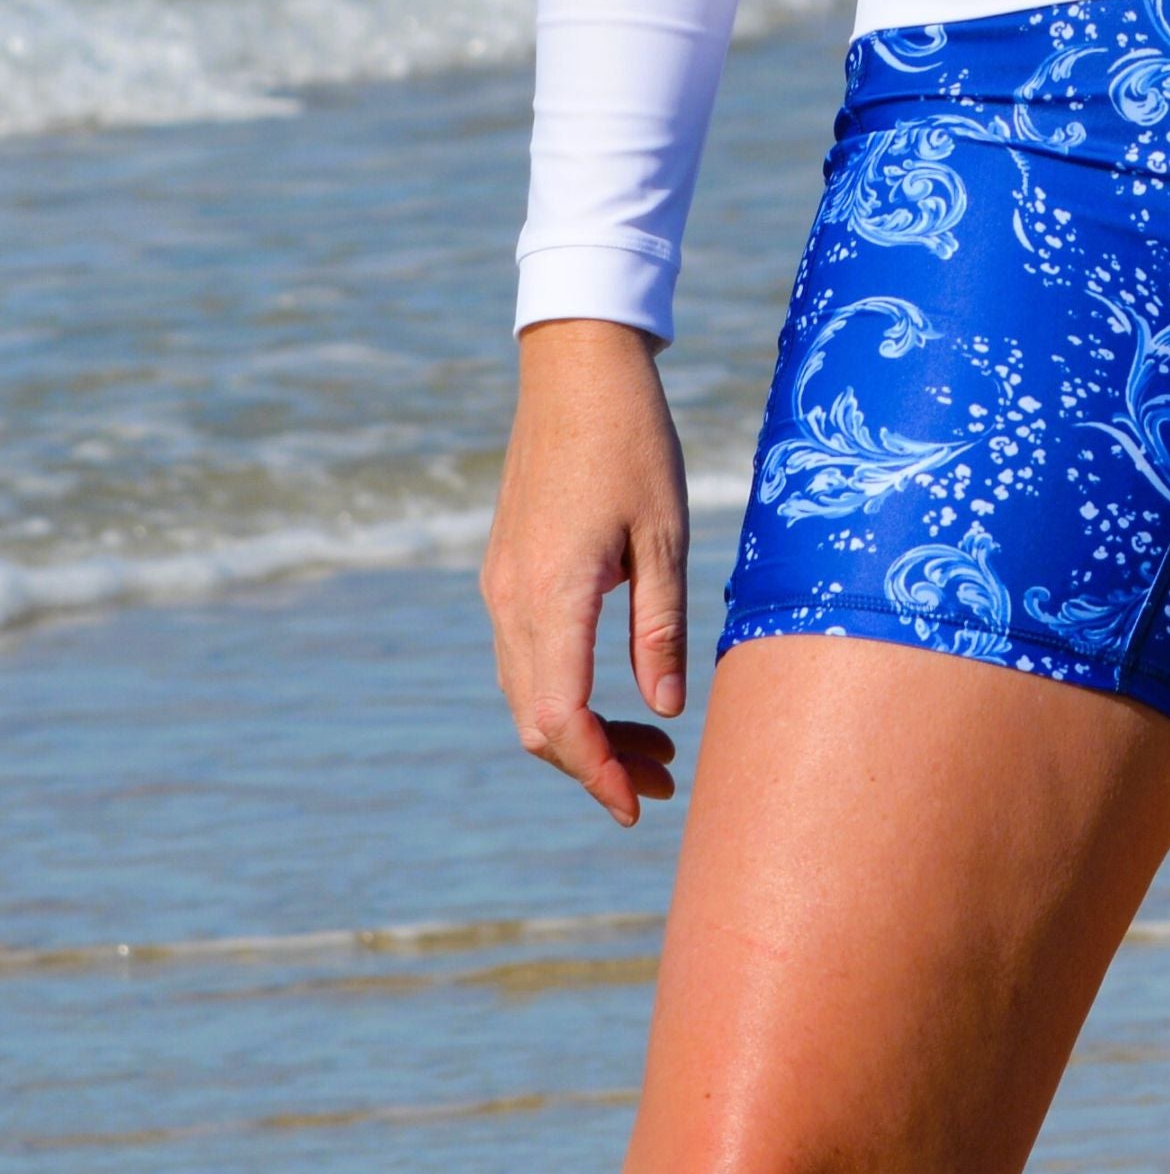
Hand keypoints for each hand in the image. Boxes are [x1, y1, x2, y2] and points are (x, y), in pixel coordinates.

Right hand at [481, 317, 688, 828]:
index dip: (598, 775)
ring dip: (580, 732)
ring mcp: (500, 586)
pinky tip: (614, 690)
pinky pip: (523, 659)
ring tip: (652, 743)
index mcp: (551, 596)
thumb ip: (660, 628)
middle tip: (661, 781)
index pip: (561, 722)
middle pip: (537, 723)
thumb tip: (665, 711)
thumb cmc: (633, 440)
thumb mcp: (663, 535)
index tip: (637, 808)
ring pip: (526, 694)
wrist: (576, 365)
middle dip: (595, 765)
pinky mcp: (506, 569)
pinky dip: (562, 692)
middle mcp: (511, 601)